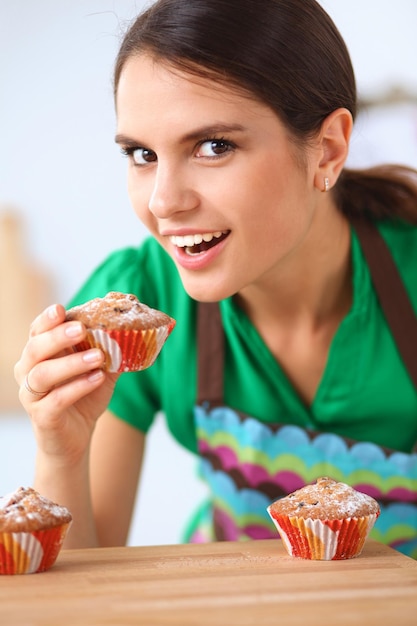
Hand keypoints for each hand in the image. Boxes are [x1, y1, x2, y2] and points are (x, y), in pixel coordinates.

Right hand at [14, 303, 117, 464]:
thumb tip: (132, 330)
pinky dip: (78, 387)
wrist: (75, 439)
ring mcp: (32, 396)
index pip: (37, 331)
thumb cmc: (83, 398)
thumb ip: (110, 351)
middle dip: (57, 337)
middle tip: (82, 329)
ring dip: (71, 363)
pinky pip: (56, 400)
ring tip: (98, 357)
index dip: (46, 319)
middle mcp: (28, 372)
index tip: (61, 309)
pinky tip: (97, 379)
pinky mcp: (42, 417)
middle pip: (34, 349)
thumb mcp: (99, 370)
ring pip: (42, 374)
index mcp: (40, 355)